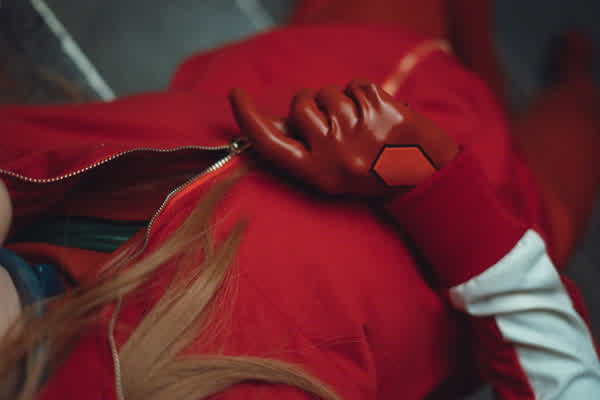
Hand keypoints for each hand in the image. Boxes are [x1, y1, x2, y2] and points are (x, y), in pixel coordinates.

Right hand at [229, 79, 458, 196]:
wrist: (427, 177)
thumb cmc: (374, 174)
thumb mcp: (333, 174)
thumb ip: (304, 148)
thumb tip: (276, 121)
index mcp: (318, 173)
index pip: (271, 143)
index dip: (248, 118)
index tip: (236, 95)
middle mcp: (333, 154)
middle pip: (300, 105)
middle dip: (311, 101)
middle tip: (334, 119)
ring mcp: (358, 132)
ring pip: (329, 92)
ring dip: (343, 100)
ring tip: (365, 124)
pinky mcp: (380, 111)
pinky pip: (356, 84)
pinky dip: (365, 93)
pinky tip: (379, 115)